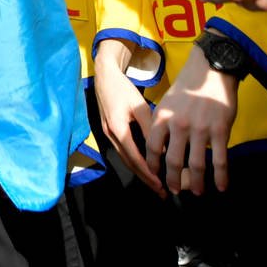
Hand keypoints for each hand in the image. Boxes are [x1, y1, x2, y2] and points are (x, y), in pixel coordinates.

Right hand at [92, 41, 163, 196]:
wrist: (104, 76)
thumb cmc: (123, 89)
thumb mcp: (139, 106)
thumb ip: (149, 128)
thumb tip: (162, 149)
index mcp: (118, 129)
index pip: (135, 157)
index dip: (148, 172)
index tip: (161, 184)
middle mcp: (111, 135)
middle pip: (129, 163)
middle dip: (145, 178)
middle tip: (160, 191)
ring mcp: (108, 134)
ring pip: (125, 158)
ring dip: (140, 172)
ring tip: (155, 183)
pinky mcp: (109, 131)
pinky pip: (123, 151)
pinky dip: (135, 161)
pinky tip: (145, 165)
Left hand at [146, 50, 237, 194]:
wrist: (211, 70)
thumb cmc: (188, 86)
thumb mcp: (167, 102)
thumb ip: (163, 123)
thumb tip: (158, 145)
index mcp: (163, 117)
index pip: (152, 148)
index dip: (153, 165)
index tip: (155, 176)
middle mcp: (179, 125)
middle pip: (173, 161)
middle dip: (173, 180)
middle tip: (175, 191)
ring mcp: (200, 129)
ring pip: (196, 165)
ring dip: (196, 183)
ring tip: (198, 193)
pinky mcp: (220, 130)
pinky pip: (220, 159)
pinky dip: (220, 176)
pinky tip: (221, 186)